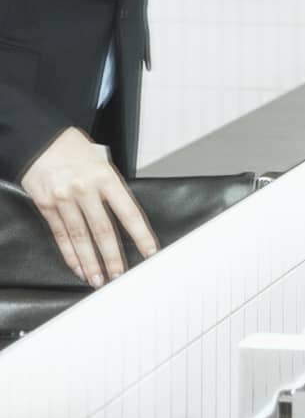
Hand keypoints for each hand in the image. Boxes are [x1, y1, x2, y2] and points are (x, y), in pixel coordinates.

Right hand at [20, 127, 158, 286]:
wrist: (41, 138)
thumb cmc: (73, 147)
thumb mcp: (100, 159)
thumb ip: (110, 185)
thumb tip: (123, 212)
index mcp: (104, 176)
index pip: (128, 211)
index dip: (140, 234)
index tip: (149, 251)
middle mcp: (85, 189)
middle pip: (103, 230)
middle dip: (113, 257)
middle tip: (120, 275)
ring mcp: (64, 199)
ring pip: (81, 237)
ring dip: (91, 262)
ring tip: (98, 279)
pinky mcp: (47, 206)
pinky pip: (61, 235)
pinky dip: (70, 254)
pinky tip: (78, 267)